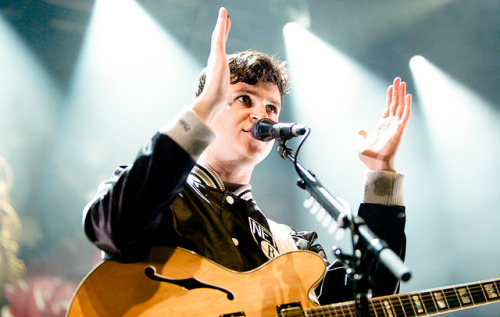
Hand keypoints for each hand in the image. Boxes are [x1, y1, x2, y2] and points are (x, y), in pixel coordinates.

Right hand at [192, 7, 231, 123]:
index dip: (223, 38)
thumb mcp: (226, 96)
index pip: (220, 49)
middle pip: (219, 39)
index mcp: (217, 67)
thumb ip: (227, 98)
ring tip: (224, 11)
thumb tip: (229, 105)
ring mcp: (215, 56)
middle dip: (222, 27)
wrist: (214, 101)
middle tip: (225, 16)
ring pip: (218, 35)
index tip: (226, 29)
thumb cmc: (219, 101)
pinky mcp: (217, 55)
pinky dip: (221, 25)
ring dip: (221, 22)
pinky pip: (220, 36)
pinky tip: (224, 16)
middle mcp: (215, 59)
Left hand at [357, 77, 411, 171]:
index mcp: (382, 126)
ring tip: (402, 82)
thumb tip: (360, 130)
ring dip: (402, 94)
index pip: (388, 108)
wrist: (375, 165)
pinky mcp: (400, 129)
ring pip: (401, 106)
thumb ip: (361, 136)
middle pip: (395, 104)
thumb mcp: (360, 144)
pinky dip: (407, 105)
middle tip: (398, 79)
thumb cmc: (369, 157)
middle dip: (397, 91)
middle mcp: (390, 124)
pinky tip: (408, 95)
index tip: (391, 87)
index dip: (390, 97)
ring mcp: (396, 126)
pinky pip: (405, 115)